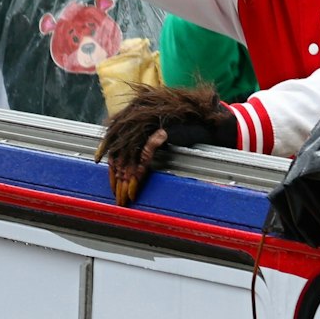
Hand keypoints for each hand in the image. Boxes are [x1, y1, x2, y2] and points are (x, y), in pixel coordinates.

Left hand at [96, 84, 234, 204]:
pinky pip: (144, 156)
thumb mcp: (160, 137)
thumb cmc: (186, 132)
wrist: (208, 124)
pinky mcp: (160, 133)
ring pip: (130, 158)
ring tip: (126, 198)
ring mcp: (149, 126)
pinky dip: (138, 173)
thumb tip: (127, 164)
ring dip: (127, 181)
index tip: (111, 184)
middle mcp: (139, 120)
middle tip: (118, 198)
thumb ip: (144, 145)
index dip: (111, 166)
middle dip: (118, 179)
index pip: (117, 145)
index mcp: (136, 121)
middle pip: (120, 154)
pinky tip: (135, 187)